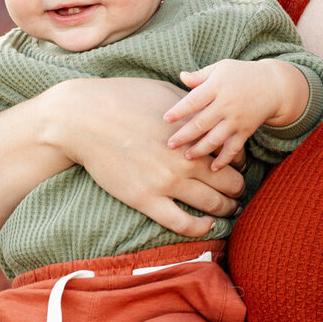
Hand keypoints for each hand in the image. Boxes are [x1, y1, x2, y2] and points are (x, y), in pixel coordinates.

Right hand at [56, 77, 245, 236]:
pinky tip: (207, 226)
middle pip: (231, 182)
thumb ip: (192, 107)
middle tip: (237, 191)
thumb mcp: (166, 93)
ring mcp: (167, 182)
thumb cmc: (123, 98)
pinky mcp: (146, 199)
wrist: (84, 118)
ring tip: (228, 209)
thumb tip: (209, 113)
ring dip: (227, 209)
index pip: (234, 153)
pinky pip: (183, 223)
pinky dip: (201, 228)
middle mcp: (186, 159)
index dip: (239, 162)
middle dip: (238, 188)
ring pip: (214, 205)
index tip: (235, 167)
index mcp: (193, 132)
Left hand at [164, 60, 309, 169]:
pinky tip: (213, 168)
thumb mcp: (221, 68)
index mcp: (217, 87)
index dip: (179, 111)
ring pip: (216, 139)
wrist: (274, 86)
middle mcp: (226, 105)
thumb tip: (181, 76)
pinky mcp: (246, 131)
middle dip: (184, 136)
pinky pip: (234, 148)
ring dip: (200, 150)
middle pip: (202, 123)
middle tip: (170, 145)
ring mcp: (236, 120)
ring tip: (187, 156)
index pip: (194, 100)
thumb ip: (200, 75)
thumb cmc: (242, 74)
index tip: (165, 120)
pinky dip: (224, 160)